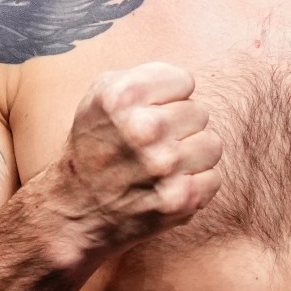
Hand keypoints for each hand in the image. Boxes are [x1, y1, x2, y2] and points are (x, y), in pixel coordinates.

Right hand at [44, 62, 222, 252]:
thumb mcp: (101, 97)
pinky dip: (195, 185)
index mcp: (122, 96)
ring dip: (191, 155)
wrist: (76, 212)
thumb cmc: (94, 147)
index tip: (147, 115)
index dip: (168, 99)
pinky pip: (213, 178)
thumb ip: (145, 78)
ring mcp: (164, 165)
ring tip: (162, 165)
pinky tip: (167, 187)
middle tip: (151, 145)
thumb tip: (189, 84)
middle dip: (179, 127)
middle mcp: (143, 128)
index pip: (184, 81)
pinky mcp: (180, 199)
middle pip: (200, 112)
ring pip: (212, 144)